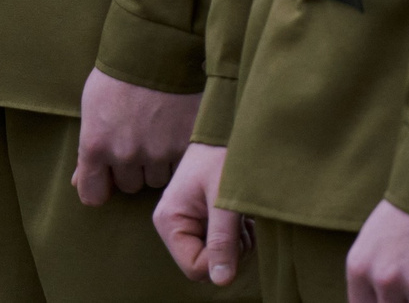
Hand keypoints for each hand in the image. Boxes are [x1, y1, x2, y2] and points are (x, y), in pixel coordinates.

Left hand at [73, 67, 199, 205]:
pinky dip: (177, 155)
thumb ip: (88, 148)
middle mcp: (124, 154)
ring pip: (156, 179)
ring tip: (158, 132)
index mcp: (95, 145)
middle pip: (129, 185)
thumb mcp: (92, 106)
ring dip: (156, 163)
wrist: (157, 47)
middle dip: (132, 168)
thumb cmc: (118, 73)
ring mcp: (156, 152)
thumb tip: (77, 181)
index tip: (107, 175)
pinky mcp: (184, 145)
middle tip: (137, 139)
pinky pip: (178, 167)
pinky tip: (174, 132)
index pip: (93, 195)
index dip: (100, 185)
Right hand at [155, 143, 247, 286]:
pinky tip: (238, 214)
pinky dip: (235, 235)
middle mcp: (172, 223)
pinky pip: (219, 243)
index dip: (220, 259)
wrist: (228, 128)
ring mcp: (185, 221)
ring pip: (215, 256)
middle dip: (229, 250)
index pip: (195, 268)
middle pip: (204, 264)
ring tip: (239, 214)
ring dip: (235, 242)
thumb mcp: (225, 200)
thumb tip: (221, 281)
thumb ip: (222, 240)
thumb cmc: (224, 157)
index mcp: (169, 220)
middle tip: (239, 221)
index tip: (235, 233)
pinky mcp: (198, 218)